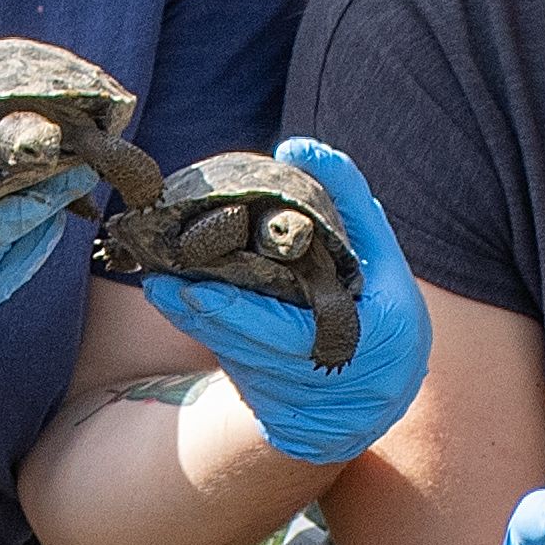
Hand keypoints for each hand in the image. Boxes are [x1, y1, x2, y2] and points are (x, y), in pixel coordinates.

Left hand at [143, 135, 429, 467]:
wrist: (374, 397)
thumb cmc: (386, 313)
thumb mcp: (383, 255)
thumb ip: (348, 200)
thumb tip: (296, 147)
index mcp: (361, 339)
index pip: (288, 329)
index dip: (238, 312)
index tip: (197, 290)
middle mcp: (319, 372)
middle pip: (246, 342)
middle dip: (199, 311)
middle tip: (160, 279)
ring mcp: (288, 388)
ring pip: (230, 352)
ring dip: (192, 319)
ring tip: (158, 282)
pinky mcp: (264, 395)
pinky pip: (229, 357)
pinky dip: (203, 328)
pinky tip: (174, 298)